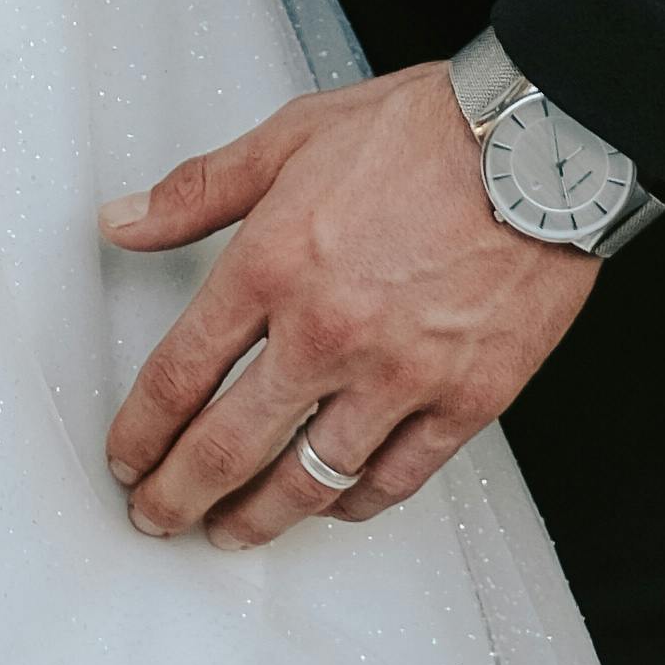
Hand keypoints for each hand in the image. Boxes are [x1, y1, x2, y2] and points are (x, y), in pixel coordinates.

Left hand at [99, 68, 593, 546]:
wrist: (540, 143)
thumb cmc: (425, 132)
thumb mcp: (291, 136)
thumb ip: (199, 190)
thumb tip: (124, 220)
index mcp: (273, 264)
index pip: (179, 375)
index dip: (141, 431)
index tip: (127, 455)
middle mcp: (327, 332)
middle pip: (228, 447)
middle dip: (178, 496)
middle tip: (156, 517)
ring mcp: (399, 375)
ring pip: (307, 481)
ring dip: (257, 519)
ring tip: (230, 532)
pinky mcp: (465, 399)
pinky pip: (395, 479)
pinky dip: (352, 504)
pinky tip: (329, 506)